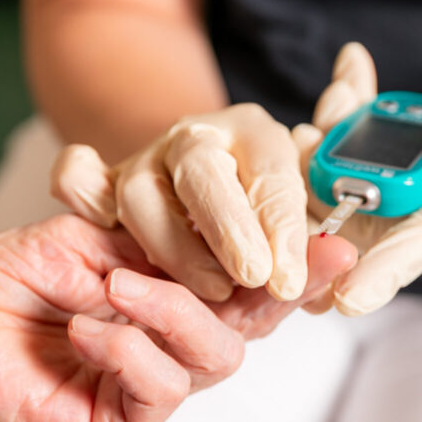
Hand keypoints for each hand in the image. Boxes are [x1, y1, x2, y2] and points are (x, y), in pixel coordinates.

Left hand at [0, 215, 354, 421]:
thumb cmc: (6, 272)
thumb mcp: (96, 232)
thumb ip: (167, 240)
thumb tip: (241, 232)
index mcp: (175, 293)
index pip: (250, 284)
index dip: (296, 265)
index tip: (335, 242)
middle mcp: (171, 340)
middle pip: (253, 326)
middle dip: (264, 288)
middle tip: (253, 256)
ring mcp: (149, 384)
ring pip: (217, 358)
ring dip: (172, 314)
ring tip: (113, 287)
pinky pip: (161, 391)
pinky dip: (132, 352)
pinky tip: (89, 329)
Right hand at [50, 104, 308, 302]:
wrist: (209, 191)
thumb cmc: (260, 218)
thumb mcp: (301, 226)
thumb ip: (319, 243)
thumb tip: (343, 258)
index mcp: (255, 135)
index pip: (273, 171)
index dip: (283, 226)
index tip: (289, 278)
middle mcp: (198, 139)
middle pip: (203, 170)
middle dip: (228, 226)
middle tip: (252, 275)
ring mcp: (147, 160)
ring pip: (141, 191)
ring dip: (173, 243)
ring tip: (209, 287)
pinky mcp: (105, 184)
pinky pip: (77, 177)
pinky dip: (77, 191)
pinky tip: (96, 224)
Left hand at [298, 20, 421, 314]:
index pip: (417, 247)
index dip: (377, 276)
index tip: (339, 303)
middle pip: (362, 218)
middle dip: (319, 193)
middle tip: (297, 147)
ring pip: (353, 172)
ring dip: (330, 137)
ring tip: (336, 94)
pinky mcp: (415, 146)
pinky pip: (368, 135)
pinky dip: (351, 104)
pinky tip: (351, 67)